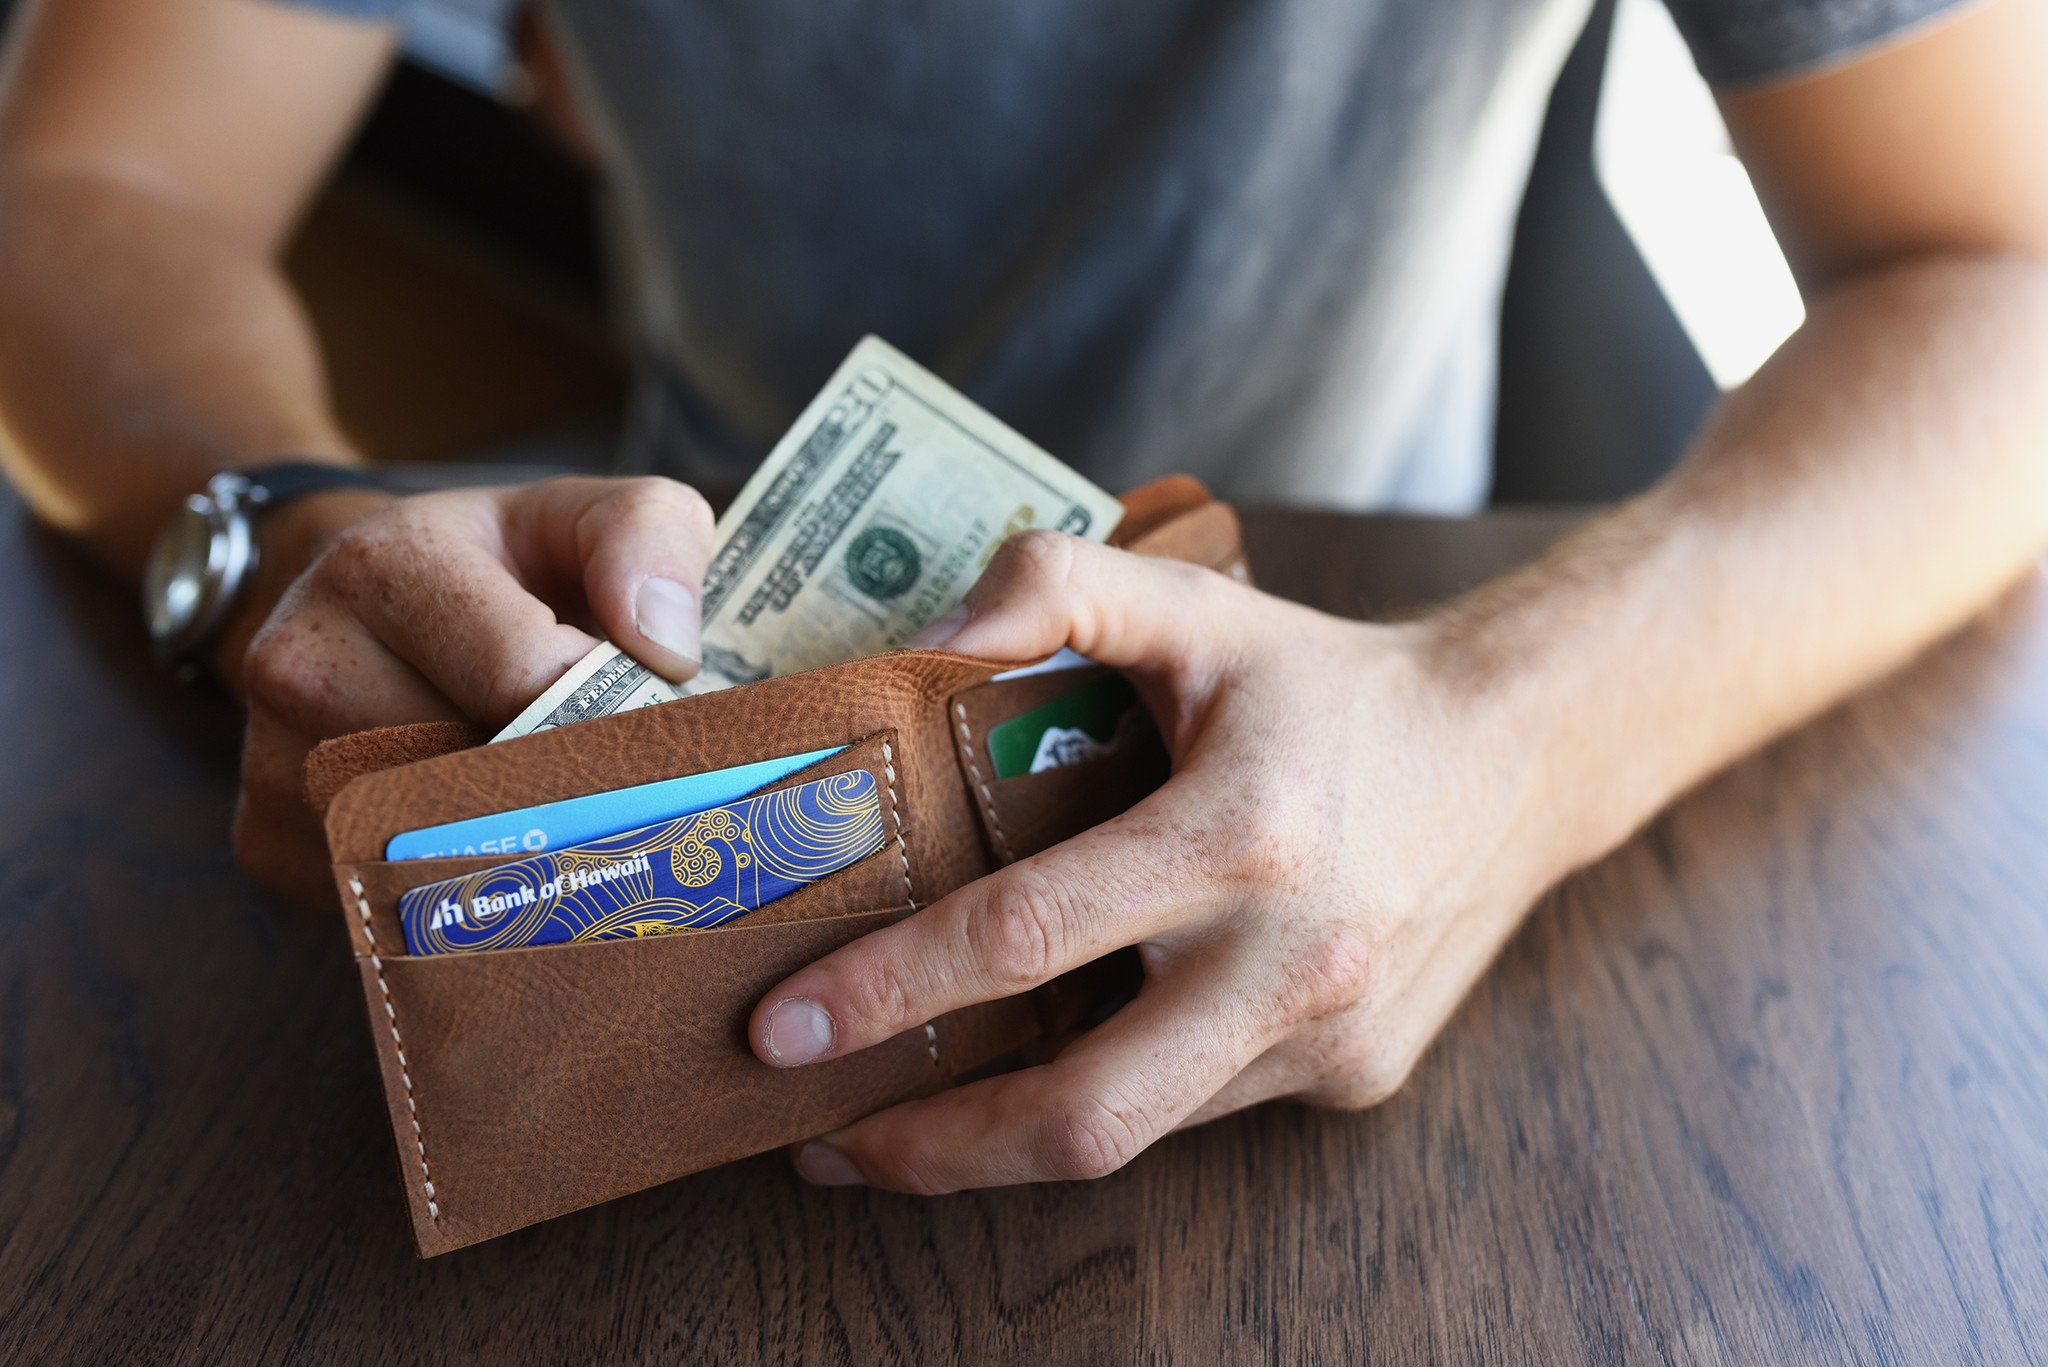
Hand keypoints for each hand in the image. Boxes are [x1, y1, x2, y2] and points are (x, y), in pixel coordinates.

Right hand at [231, 476, 714, 903]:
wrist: (372, 597)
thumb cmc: (503, 563)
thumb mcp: (585, 516)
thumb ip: (649, 539)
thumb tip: (665, 649)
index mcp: (383, 566)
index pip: (523, 680)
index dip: (607, 709)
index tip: (645, 716)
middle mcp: (300, 662)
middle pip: (479, 777)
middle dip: (567, 787)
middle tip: (623, 781)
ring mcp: (273, 759)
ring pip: (437, 848)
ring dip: (517, 842)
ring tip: (562, 802)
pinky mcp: (268, 839)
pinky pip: (391, 897)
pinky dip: (456, 883)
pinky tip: (492, 838)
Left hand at [749, 531, 1563, 1191]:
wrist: (1508, 760)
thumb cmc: (1325, 682)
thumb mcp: (1197, 602)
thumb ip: (1057, 585)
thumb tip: (924, 643)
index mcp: (1243, 833)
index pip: (1032, 934)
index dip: (893, 990)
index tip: (781, 1026)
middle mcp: (1293, 959)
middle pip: (1085, 1112)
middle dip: (933, 1147)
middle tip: (817, 1136)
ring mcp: (1328, 1040)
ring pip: (1135, 1135)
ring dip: (999, 1147)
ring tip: (895, 1127)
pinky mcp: (1350, 1082)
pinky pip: (1196, 1110)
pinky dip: (1104, 1100)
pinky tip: (1044, 1068)